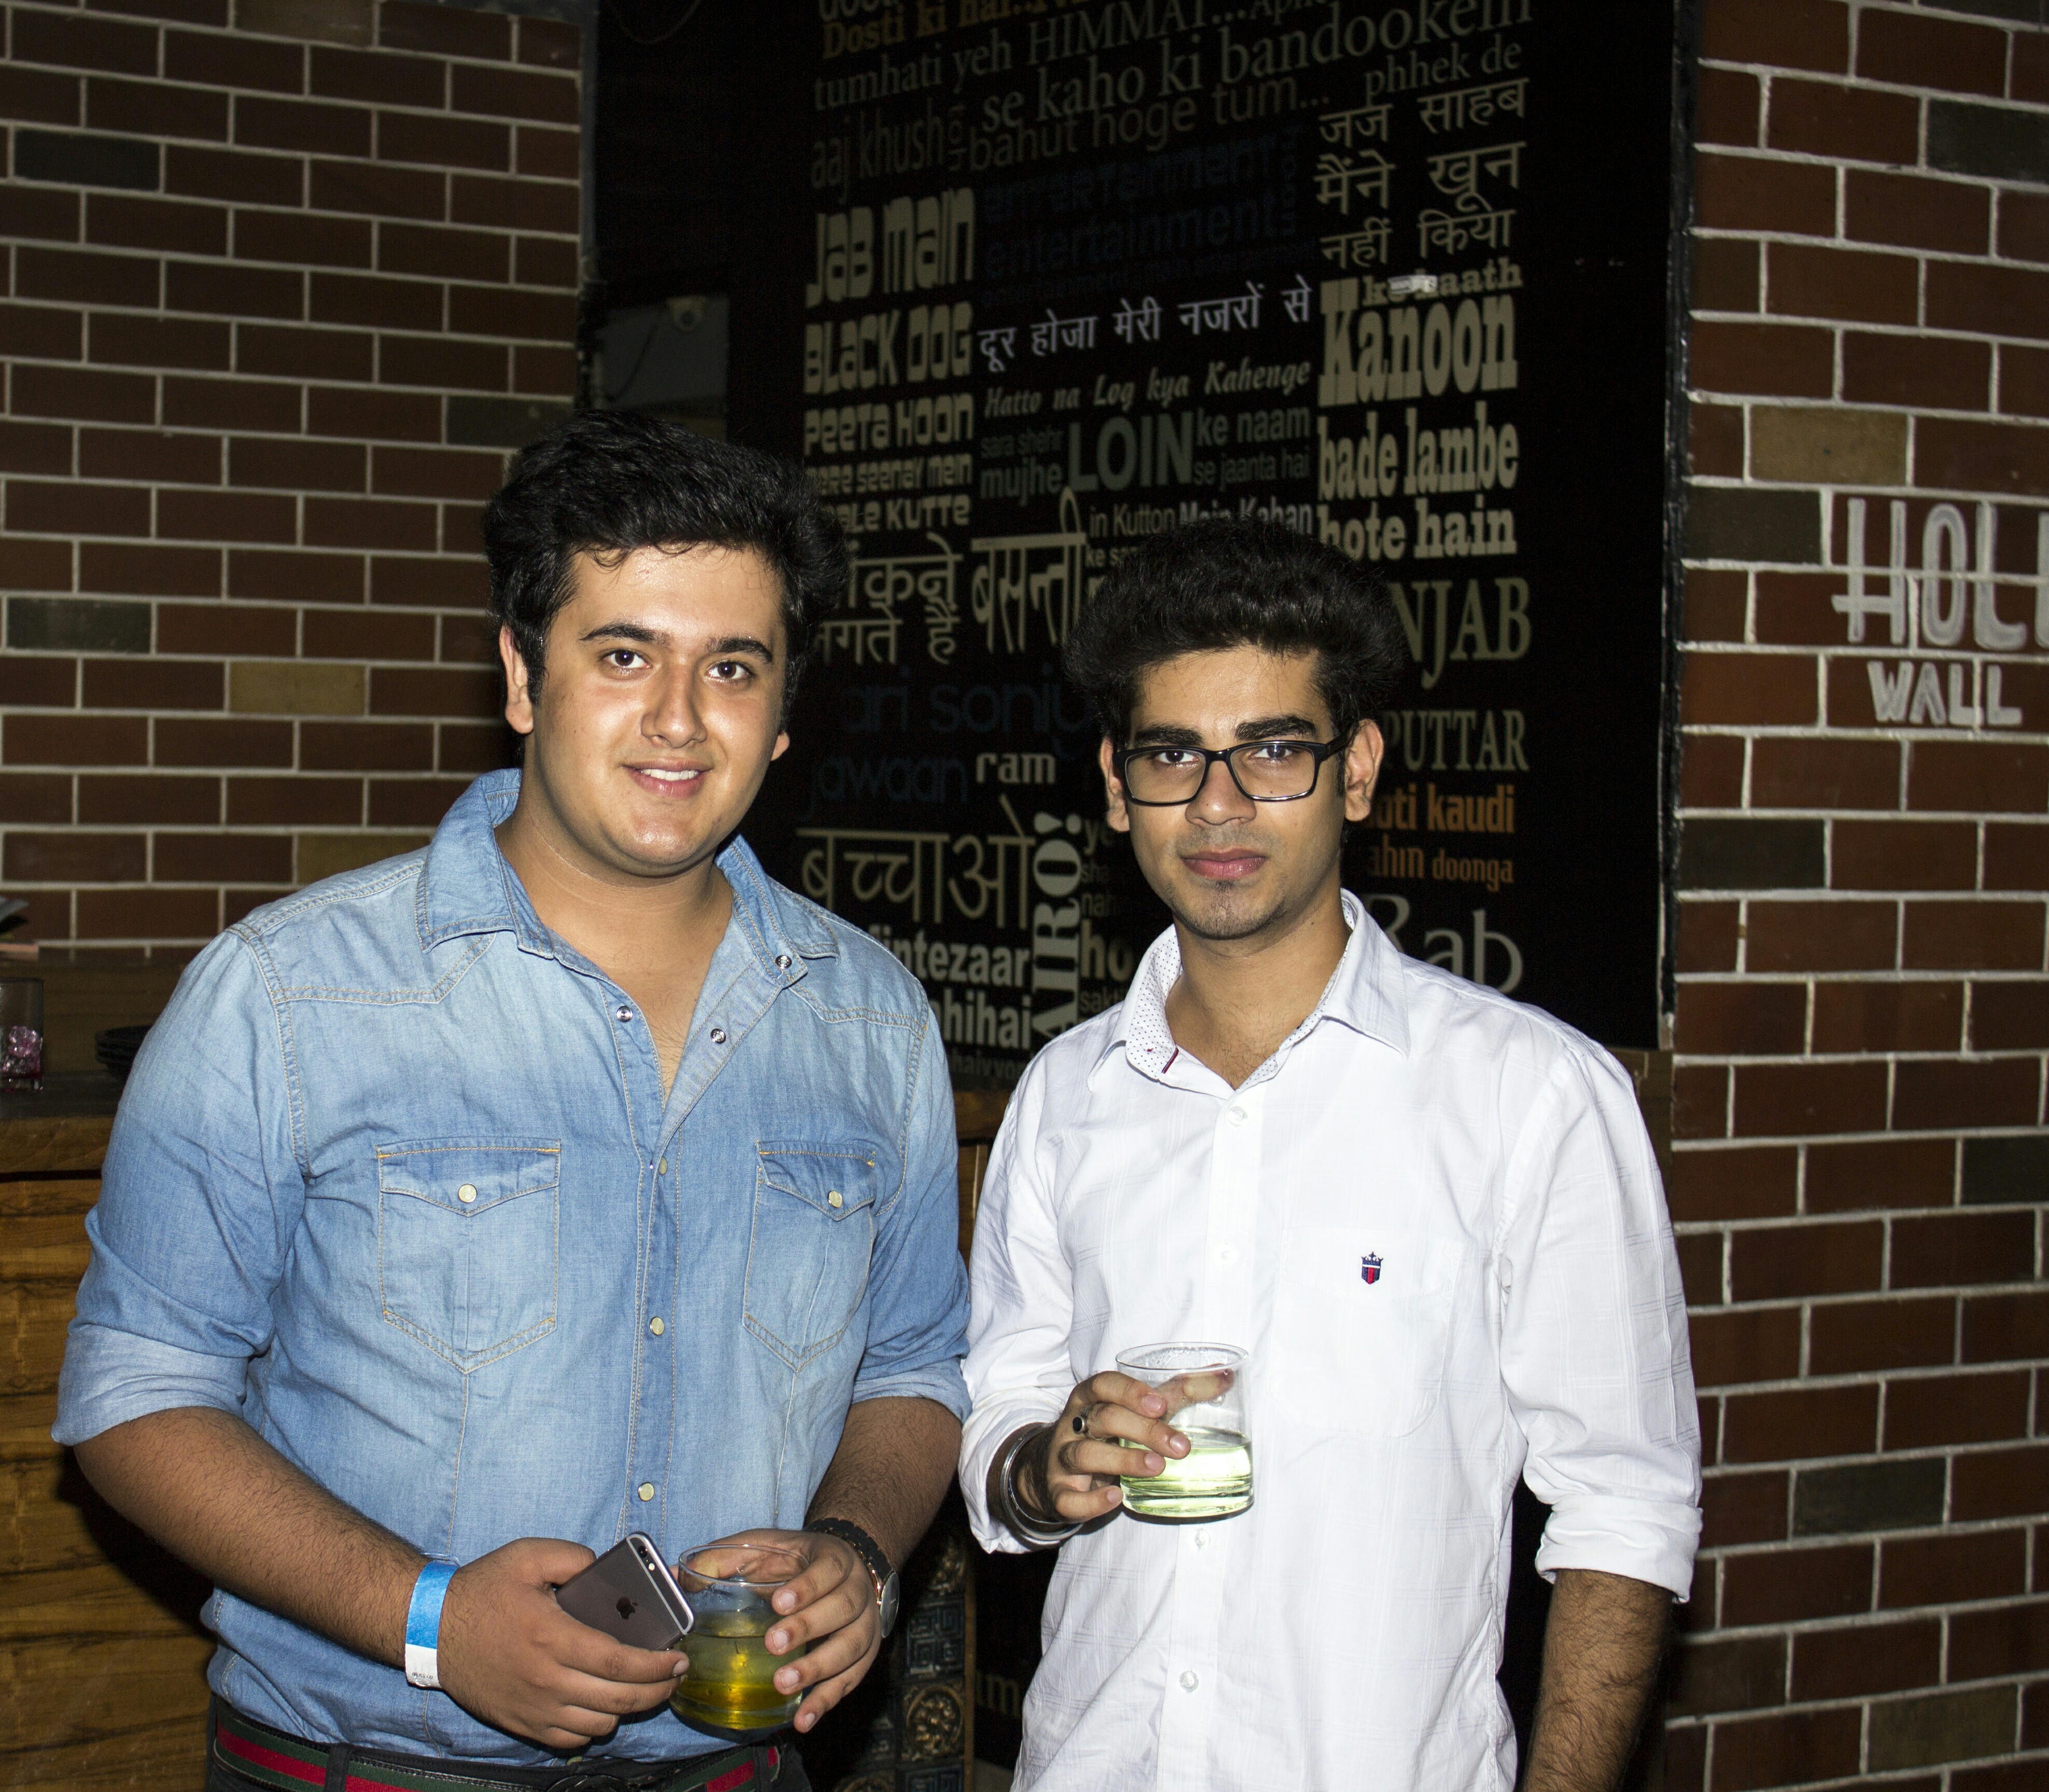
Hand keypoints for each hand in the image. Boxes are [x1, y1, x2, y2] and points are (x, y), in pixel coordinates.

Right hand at [435, 1538, 687, 1751]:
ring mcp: (533, 1707)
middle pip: (618, 1699)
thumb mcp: (527, 1555)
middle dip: (657, 1690)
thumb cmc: (482, 1590)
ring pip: (599, 1724)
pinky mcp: (521, 1723)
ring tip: (644, 1687)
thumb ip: (572, 1557)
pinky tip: (604, 1706)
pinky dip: (595, 1727)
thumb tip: (605, 1569)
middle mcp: (546, 1680)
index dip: (656, 1666)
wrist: (433, 1628)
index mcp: (552, 1637)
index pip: (619, 1662)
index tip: (678, 1659)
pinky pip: (571, 1739)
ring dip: (629, 1708)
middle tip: (675, 1676)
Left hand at [703, 1528, 880, 1734]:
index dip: (807, 1587)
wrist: (845, 1568)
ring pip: (850, 1648)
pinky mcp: (862, 1657)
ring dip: (818, 1668)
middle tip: (774, 1645)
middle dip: (809, 1628)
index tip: (779, 1602)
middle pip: (842, 1609)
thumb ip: (723, 1558)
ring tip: (784, 1685)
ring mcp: (864, 1626)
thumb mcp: (764, 1547)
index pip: (828, 1570)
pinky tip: (803, 1719)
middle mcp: (857, 1591)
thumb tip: (675, 1575)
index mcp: (834, 1559)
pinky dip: (826, 1701)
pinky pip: (849, 1681)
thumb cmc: (796, 1561)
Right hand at [1018, 1371, 1193, 1524]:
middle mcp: (1073, 1424)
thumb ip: (1178, 1393)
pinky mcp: (1059, 1492)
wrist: (1050, 1468)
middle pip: (1104, 1419)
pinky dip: (1092, 1500)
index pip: (1104, 1384)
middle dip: (1143, 1430)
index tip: (1160, 1404)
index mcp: (1090, 1398)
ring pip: (1085, 1454)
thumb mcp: (1135, 1409)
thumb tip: (1226, 1376)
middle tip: (1181, 1447)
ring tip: (1156, 1467)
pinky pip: (1069, 1498)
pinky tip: (1116, 1497)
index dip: (1130, 1392)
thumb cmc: (1107, 1432)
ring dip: (1122, 1460)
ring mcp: (1062, 1458)